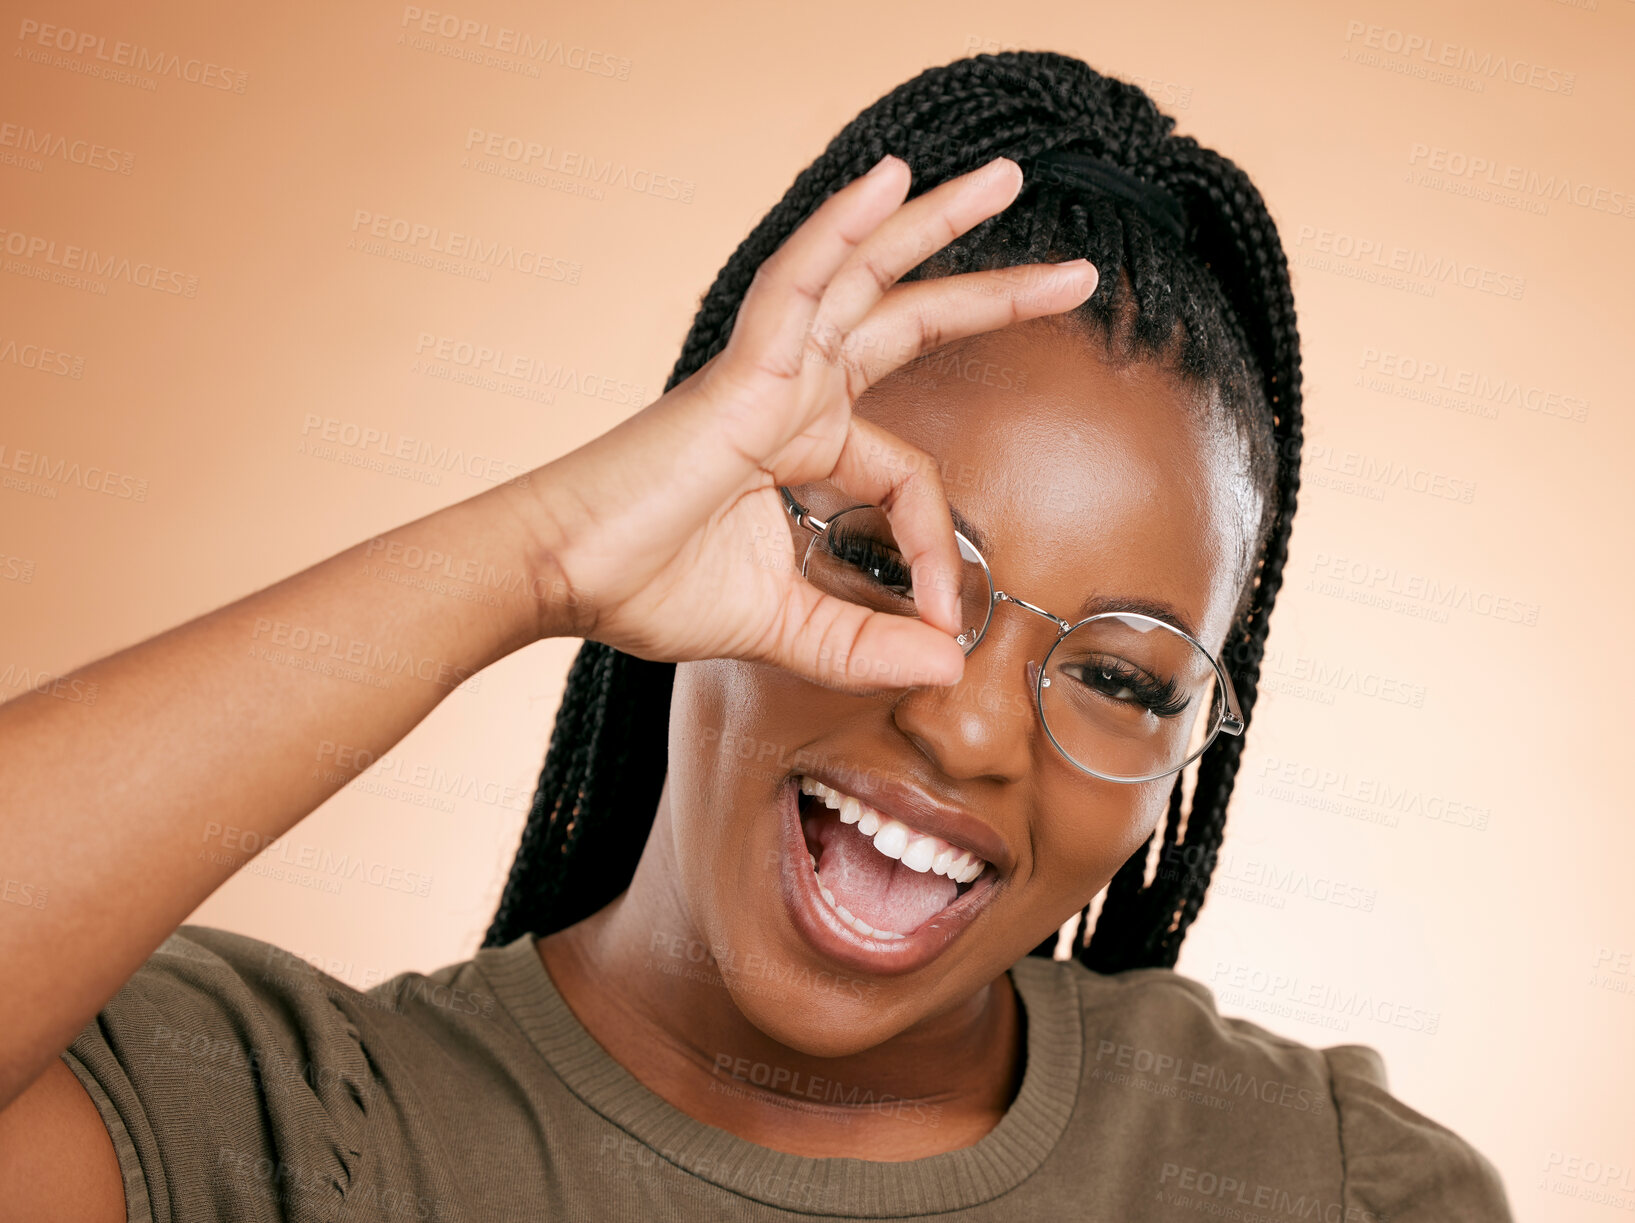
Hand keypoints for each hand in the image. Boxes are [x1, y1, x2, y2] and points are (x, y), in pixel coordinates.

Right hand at [532, 154, 1098, 691]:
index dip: (938, 549)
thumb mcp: (779, 628)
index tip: (943, 622)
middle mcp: (793, 393)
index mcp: (802, 447)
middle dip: (994, 293)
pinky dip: (840, 229)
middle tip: (1080, 274)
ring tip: (1005, 178)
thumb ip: (859, 646)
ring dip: (936, 225)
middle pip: (908, 321)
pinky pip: (798, 284)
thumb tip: (945, 668)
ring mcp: (767, 372)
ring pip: (864, 276)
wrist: (560, 578)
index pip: (909, 476)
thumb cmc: (645, 587)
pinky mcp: (738, 372)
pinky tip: (888, 178)